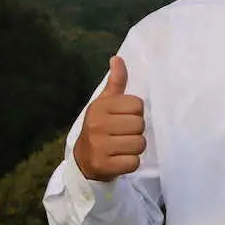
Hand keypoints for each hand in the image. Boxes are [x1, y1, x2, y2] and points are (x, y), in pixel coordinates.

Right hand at [73, 56, 145, 181]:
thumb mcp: (105, 104)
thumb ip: (116, 82)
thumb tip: (117, 58)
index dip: (135, 114)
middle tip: (122, 135)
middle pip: (140, 125)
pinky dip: (130, 163)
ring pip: (139, 144)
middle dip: (136, 132)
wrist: (83, 161)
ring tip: (121, 148)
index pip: (138, 105)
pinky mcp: (104, 165)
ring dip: (134, 148)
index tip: (122, 119)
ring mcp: (99, 146)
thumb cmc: (100, 128)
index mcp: (100, 107)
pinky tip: (119, 160)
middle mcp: (97, 125)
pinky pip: (134, 162)